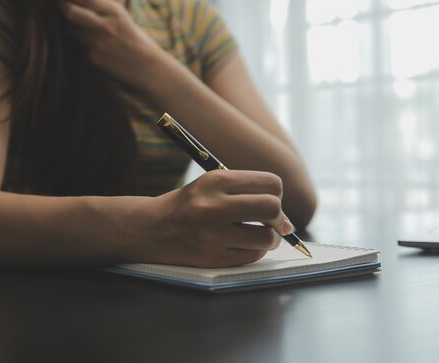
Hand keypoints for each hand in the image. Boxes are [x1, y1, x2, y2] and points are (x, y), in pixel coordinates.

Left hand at [49, 0, 168, 91]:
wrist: (146, 66)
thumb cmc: (129, 38)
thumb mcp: (119, 16)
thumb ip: (97, 7)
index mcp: (114, 11)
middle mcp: (105, 25)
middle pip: (69, 11)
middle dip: (59, 5)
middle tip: (57, 2)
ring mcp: (97, 43)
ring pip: (69, 29)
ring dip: (67, 25)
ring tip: (79, 26)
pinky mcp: (92, 58)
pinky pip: (75, 45)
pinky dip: (77, 43)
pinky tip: (91, 45)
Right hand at [144, 170, 292, 267]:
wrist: (150, 229)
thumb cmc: (187, 206)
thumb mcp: (211, 185)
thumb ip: (247, 193)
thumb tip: (288, 222)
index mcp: (216, 180)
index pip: (271, 184)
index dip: (277, 195)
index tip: (270, 203)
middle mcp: (214, 205)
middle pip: (272, 208)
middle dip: (279, 218)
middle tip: (272, 223)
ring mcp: (212, 234)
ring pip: (266, 237)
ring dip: (270, 239)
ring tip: (259, 236)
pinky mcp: (212, 257)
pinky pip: (252, 256)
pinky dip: (254, 252)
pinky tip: (242, 246)